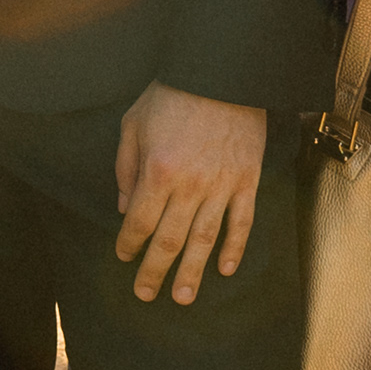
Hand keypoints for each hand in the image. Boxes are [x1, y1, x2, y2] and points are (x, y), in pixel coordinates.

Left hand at [114, 81, 270, 304]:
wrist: (222, 71)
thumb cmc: (172, 94)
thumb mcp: (134, 123)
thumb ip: (126, 167)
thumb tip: (123, 207)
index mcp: (158, 171)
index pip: (139, 221)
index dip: (129, 243)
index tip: (124, 257)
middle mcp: (190, 185)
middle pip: (170, 240)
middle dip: (155, 271)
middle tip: (146, 295)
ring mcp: (222, 185)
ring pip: (205, 240)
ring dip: (193, 272)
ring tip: (183, 298)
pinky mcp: (247, 180)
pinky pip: (242, 222)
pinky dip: (234, 248)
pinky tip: (225, 269)